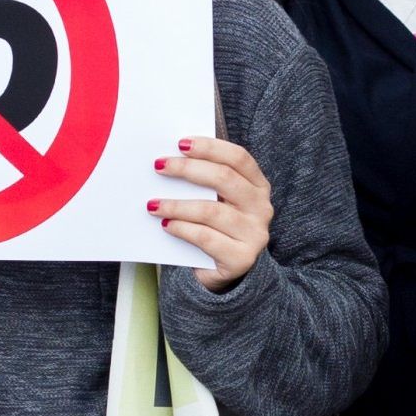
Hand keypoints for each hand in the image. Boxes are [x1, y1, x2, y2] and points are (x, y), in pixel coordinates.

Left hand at [154, 135, 270, 288]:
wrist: (224, 271)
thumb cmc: (215, 228)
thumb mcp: (216, 200)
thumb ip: (204, 182)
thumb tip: (171, 159)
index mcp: (258, 186)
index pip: (238, 158)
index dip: (210, 147)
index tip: (180, 143)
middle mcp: (261, 208)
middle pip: (225, 179)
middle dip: (188, 169)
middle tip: (160, 166)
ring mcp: (255, 234)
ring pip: (211, 211)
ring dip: (177, 205)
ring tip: (153, 204)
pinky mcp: (241, 258)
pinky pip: (205, 238)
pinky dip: (182, 229)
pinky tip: (166, 225)